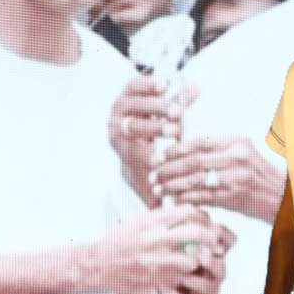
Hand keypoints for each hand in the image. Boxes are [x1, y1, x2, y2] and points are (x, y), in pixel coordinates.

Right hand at [93, 206, 232, 293]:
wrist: (97, 265)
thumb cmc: (116, 242)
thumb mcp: (137, 221)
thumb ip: (160, 217)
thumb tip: (183, 213)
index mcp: (151, 220)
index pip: (188, 211)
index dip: (202, 216)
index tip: (204, 222)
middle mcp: (156, 238)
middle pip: (197, 232)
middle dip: (210, 236)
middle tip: (213, 240)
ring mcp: (157, 260)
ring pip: (195, 257)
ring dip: (201, 258)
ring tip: (201, 258)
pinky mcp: (157, 278)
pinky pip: (183, 276)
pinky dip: (188, 273)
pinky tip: (185, 270)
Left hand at [109, 77, 196, 205]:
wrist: (136, 139)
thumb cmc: (149, 161)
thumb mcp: (158, 176)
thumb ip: (162, 189)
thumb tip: (165, 211)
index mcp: (122, 147)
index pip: (131, 143)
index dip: (152, 143)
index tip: (174, 140)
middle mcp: (115, 126)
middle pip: (130, 120)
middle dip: (156, 121)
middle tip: (178, 120)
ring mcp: (118, 107)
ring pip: (132, 100)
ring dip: (156, 103)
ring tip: (177, 106)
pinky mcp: (127, 91)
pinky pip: (135, 84)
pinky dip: (150, 83)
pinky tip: (167, 85)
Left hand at [152, 136, 284, 222]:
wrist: (282, 199)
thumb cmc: (257, 176)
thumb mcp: (242, 154)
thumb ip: (216, 150)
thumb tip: (181, 148)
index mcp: (236, 142)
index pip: (198, 142)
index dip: (174, 150)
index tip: (157, 157)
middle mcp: (236, 157)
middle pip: (192, 161)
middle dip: (167, 169)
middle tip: (152, 175)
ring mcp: (235, 177)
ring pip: (194, 180)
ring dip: (172, 186)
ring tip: (158, 189)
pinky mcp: (233, 196)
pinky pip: (202, 196)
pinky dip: (185, 198)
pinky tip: (173, 200)